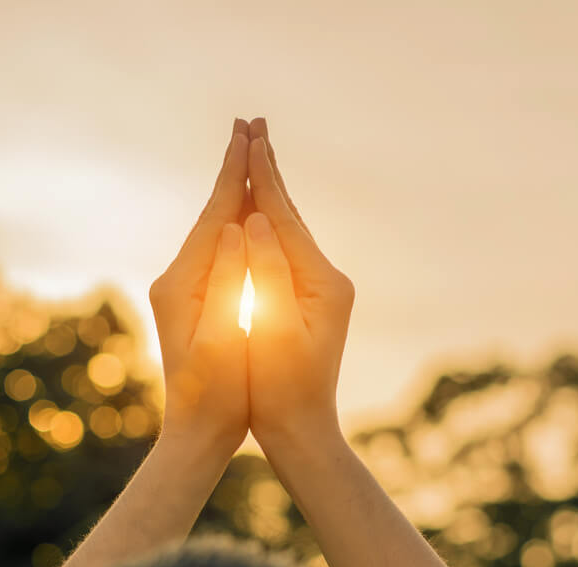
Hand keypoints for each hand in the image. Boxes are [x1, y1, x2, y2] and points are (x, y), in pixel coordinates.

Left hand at [149, 119, 251, 455]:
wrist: (197, 432)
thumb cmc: (218, 393)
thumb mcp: (225, 336)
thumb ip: (229, 280)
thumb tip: (235, 227)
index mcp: (182, 284)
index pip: (214, 216)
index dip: (234, 174)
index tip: (247, 133)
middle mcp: (176, 279)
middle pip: (212, 215)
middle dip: (233, 172)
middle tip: (247, 126)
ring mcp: (183, 291)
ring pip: (215, 231)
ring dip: (235, 195)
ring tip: (250, 157)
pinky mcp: (194, 303)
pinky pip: (218, 252)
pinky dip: (236, 226)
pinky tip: (248, 214)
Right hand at [244, 118, 354, 447]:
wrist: (302, 430)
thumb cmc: (281, 389)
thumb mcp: (272, 330)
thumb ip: (265, 273)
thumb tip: (255, 222)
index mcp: (322, 282)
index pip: (285, 218)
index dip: (263, 177)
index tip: (248, 137)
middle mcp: (329, 279)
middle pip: (291, 215)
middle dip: (268, 172)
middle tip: (254, 125)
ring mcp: (322, 290)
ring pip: (288, 231)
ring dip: (269, 193)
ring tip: (256, 154)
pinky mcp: (310, 302)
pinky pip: (284, 252)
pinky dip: (269, 225)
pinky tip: (259, 212)